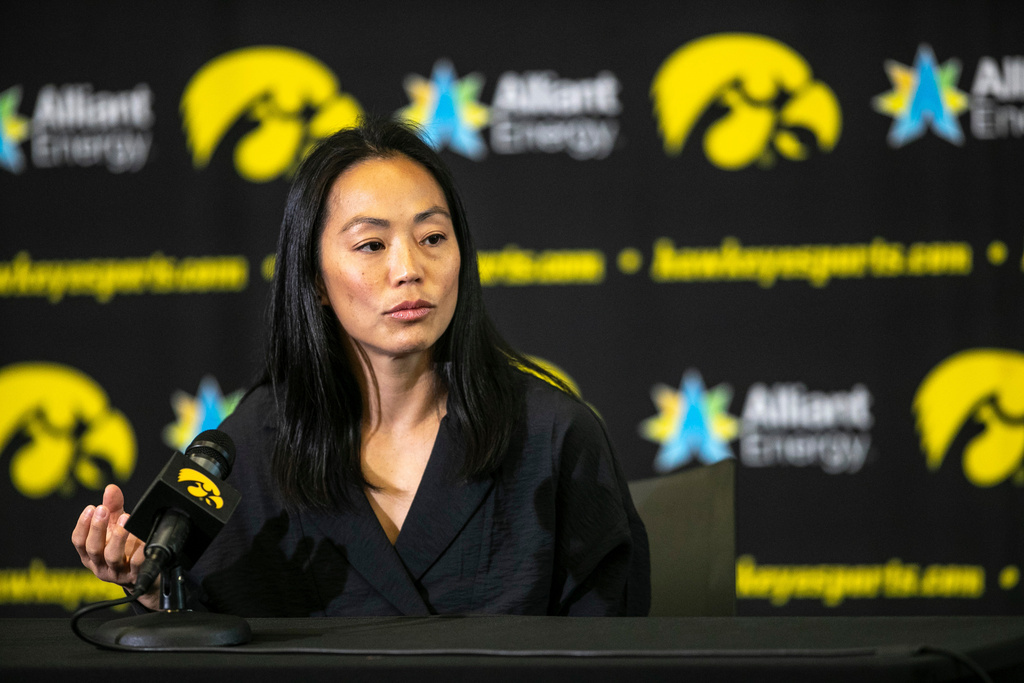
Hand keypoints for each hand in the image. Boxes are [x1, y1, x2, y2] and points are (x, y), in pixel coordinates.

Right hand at [71, 484, 159, 609]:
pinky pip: (137, 564)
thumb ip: (113, 507)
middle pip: (94, 548)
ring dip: (118, 537)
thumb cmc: (124, 547)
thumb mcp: (116, 526)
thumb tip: (111, 488)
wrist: (143, 573)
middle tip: (103, 509)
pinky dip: (140, 550)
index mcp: (90, 554)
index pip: (78, 541)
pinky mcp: (135, 576)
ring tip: (125, 519)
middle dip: (97, 528)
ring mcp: (117, 572)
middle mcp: (100, 565)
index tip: (90, 507)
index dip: (82, 525)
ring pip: (113, 557)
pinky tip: (143, 537)